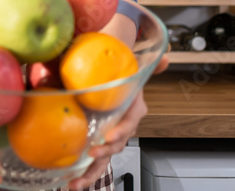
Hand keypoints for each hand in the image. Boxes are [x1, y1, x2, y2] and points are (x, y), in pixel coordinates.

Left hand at [67, 52, 169, 189]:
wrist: (111, 80)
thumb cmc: (121, 75)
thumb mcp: (131, 66)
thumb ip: (146, 63)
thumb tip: (166, 57)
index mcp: (132, 110)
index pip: (130, 122)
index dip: (122, 131)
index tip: (109, 136)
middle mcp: (122, 127)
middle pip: (116, 145)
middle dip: (104, 155)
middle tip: (92, 155)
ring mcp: (109, 138)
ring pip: (103, 160)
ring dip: (90, 175)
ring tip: (74, 184)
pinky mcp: (97, 143)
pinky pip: (91, 162)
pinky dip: (82, 174)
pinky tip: (68, 183)